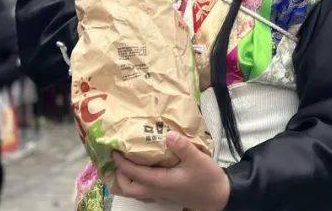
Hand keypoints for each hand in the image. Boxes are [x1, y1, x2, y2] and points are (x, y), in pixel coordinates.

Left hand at [112, 133, 228, 209]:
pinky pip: (144, 191)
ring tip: (126, 162)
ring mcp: (160, 194)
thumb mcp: (197, 160)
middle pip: (128, 188)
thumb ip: (182, 147)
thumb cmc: (207, 179)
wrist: (217, 196)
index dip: (122, 162)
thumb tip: (168, 134)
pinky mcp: (165, 194)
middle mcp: (156, 190)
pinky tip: (144, 170)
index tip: (114, 149)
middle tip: (118, 157)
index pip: (134, 173)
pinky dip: (138, 182)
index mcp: (160, 182)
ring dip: (127, 179)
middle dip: (119, 174)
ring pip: (135, 191)